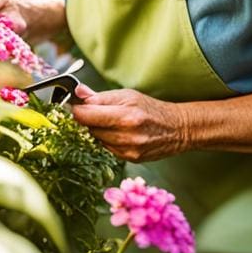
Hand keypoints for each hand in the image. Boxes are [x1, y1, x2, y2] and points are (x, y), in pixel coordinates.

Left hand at [72, 85, 189, 162]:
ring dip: (98, 130)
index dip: (77, 110)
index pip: (86, 116)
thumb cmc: (152, 109)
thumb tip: (79, 93)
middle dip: (88, 119)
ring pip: (96, 138)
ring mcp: (128, 150)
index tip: (74, 105)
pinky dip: (107, 139)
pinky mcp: (129, 159)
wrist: (176, 129)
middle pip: (89, 128)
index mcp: (125, 116)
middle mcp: (126, 135)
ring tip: (111, 121)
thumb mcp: (128, 95)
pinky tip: (118, 132)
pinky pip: (106, 147)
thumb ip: (101, 96)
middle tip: (96, 111)